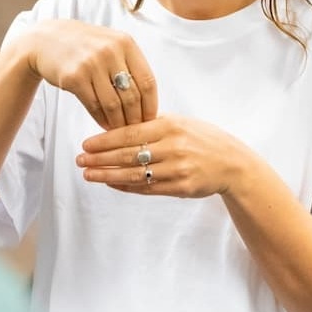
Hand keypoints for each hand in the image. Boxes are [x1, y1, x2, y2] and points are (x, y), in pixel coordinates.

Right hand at [21, 19, 156, 128]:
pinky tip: (105, 125)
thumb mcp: (111, 44)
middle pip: (132, 96)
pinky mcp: (74, 77)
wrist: (46, 40)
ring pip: (113, 104)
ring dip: (118, 123)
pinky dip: (101, 120)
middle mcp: (110, 51)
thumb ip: (130, 64)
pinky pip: (94, 106)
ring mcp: (91, 64)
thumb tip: (149, 101)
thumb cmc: (84, 46)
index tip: (151, 119)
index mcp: (125, 43)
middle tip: (136, 131)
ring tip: (120, 131)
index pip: (147, 81)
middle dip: (135, 118)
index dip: (151, 104)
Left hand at [75, 115, 256, 197]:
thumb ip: (153, 124)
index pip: (130, 133)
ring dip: (108, 175)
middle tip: (80, 160)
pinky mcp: (180, 188)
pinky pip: (147, 188)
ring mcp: (177, 169)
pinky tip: (111, 184)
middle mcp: (173, 147)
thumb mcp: (181, 122)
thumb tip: (120, 126)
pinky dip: (127, 186)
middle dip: (100, 158)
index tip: (86, 144)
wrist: (232, 163)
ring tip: (89, 174)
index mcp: (170, 126)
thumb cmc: (203, 139)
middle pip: (128, 154)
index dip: (105, 140)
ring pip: (135, 174)